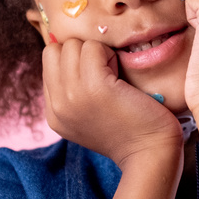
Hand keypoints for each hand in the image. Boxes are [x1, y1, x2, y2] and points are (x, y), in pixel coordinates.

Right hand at [42, 38, 182, 168]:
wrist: (149, 153)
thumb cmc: (129, 130)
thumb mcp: (87, 117)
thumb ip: (71, 93)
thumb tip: (70, 57)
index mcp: (53, 114)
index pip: (48, 64)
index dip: (72, 62)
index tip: (94, 78)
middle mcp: (56, 106)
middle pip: (55, 51)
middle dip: (80, 53)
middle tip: (104, 74)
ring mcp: (72, 96)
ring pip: (72, 45)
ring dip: (96, 52)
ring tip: (113, 76)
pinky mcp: (95, 87)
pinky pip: (93, 47)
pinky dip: (109, 53)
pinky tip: (120, 76)